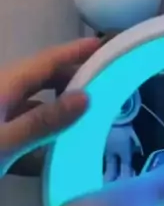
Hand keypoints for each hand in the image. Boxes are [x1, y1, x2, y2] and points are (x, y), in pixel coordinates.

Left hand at [0, 38, 99, 176]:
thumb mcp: (2, 143)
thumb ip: (43, 122)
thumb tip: (86, 98)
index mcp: (3, 86)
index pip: (48, 62)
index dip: (77, 52)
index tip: (107, 44)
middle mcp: (0, 95)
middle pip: (43, 81)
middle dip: (74, 80)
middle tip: (111, 85)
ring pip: (34, 108)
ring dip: (60, 114)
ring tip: (92, 121)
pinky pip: (21, 133)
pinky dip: (40, 141)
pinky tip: (55, 161)